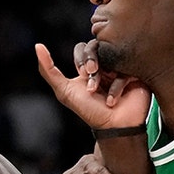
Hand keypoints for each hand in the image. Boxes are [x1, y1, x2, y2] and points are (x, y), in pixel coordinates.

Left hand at [35, 42, 149, 128]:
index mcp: (89, 68)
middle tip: (91, 77)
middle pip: (97, 47)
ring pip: (112, 56)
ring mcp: (121, 68)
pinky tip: (113, 100)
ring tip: (100, 93)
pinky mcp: (136, 73)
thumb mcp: (64, 91)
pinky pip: (126, 69)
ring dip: (103, 76)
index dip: (82, 58)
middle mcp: (105, 65)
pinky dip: (117, 86)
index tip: (82, 74)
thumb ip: (49, 70)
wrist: (112, 127)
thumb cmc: (89, 111)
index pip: (82, 48)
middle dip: (92, 62)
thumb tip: (37, 46)